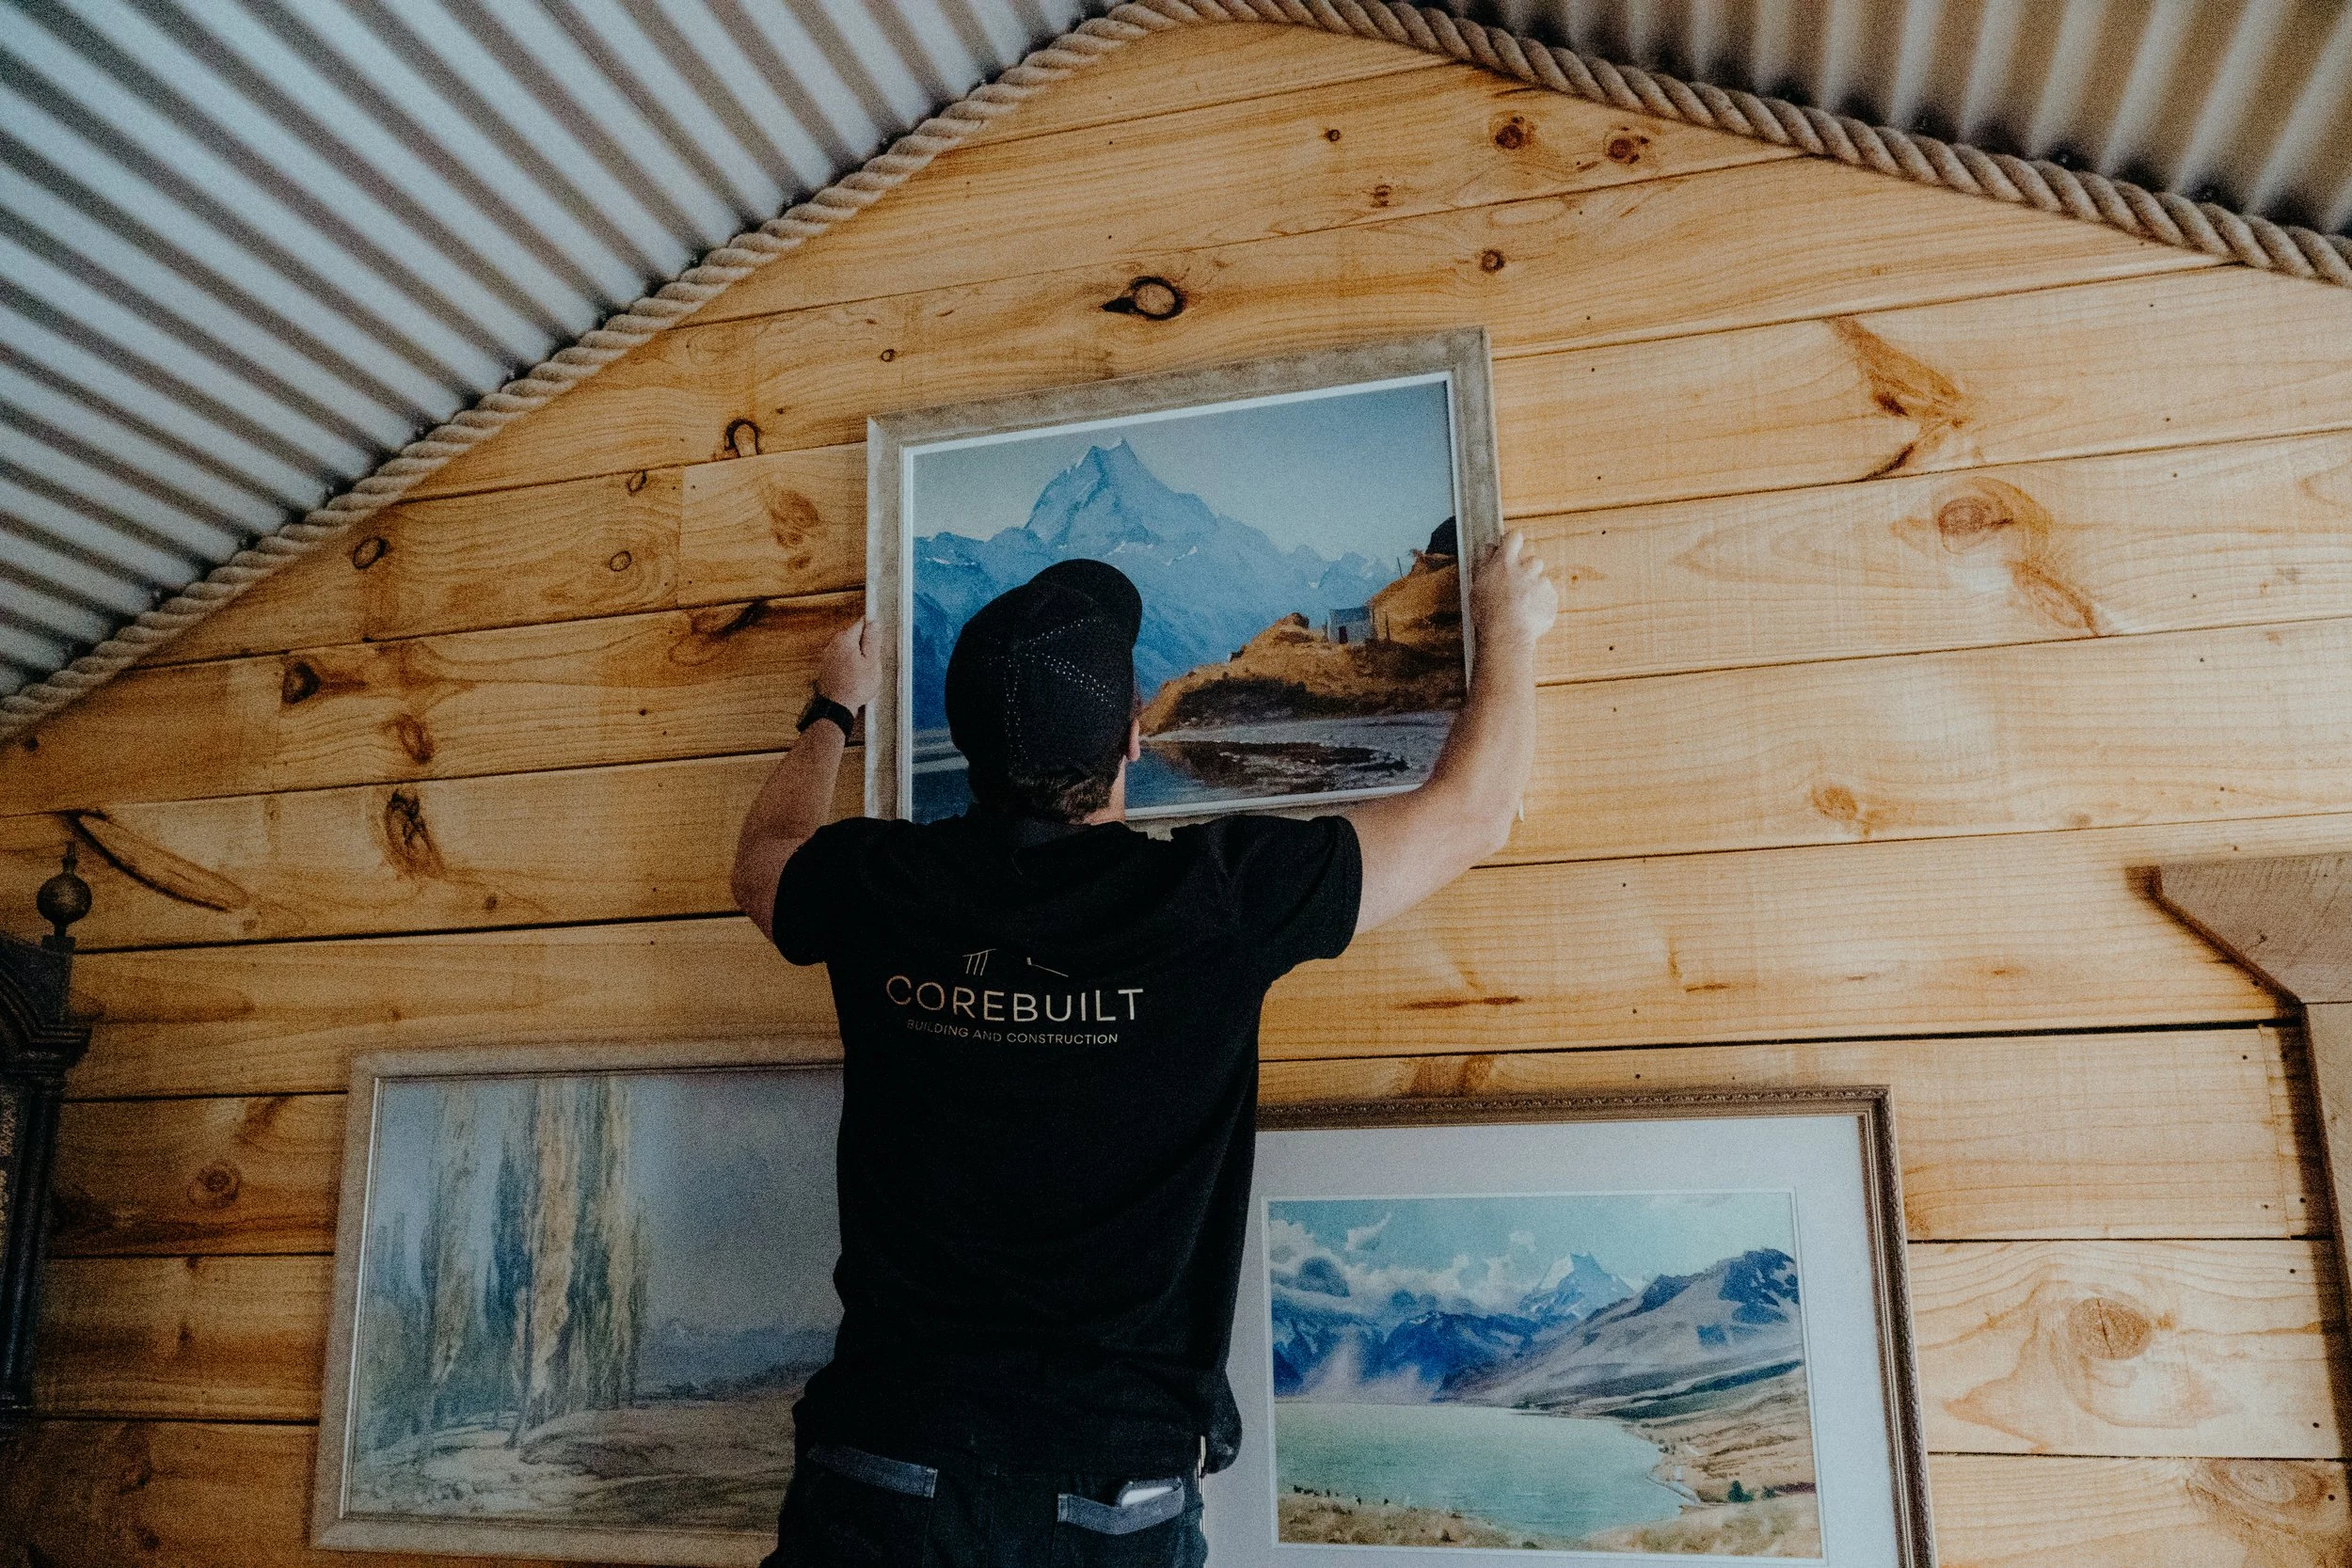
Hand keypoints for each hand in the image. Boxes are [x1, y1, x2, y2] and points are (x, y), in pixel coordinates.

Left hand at [818, 616, 883, 709]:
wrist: (836, 706)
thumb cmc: (855, 686)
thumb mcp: (871, 662)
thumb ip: (872, 640)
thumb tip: (874, 623)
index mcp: (845, 639)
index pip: (861, 623)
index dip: (872, 630)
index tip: (877, 641)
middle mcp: (833, 644)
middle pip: (853, 635)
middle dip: (864, 644)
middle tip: (873, 660)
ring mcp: (827, 656)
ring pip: (846, 648)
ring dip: (855, 655)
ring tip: (863, 671)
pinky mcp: (825, 668)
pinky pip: (840, 659)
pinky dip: (847, 664)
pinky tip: (854, 677)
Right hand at [1470, 531, 1556, 652]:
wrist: (1507, 635)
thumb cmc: (1488, 612)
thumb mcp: (1477, 585)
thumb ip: (1486, 562)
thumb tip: (1491, 548)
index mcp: (1506, 562)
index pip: (1514, 537)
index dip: (1513, 542)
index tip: (1510, 548)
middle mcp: (1527, 567)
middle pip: (1532, 560)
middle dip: (1526, 570)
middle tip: (1514, 587)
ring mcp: (1542, 582)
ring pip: (1540, 580)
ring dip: (1533, 589)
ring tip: (1520, 606)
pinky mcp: (1552, 598)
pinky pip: (1547, 596)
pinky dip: (1540, 603)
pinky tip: (1527, 614)